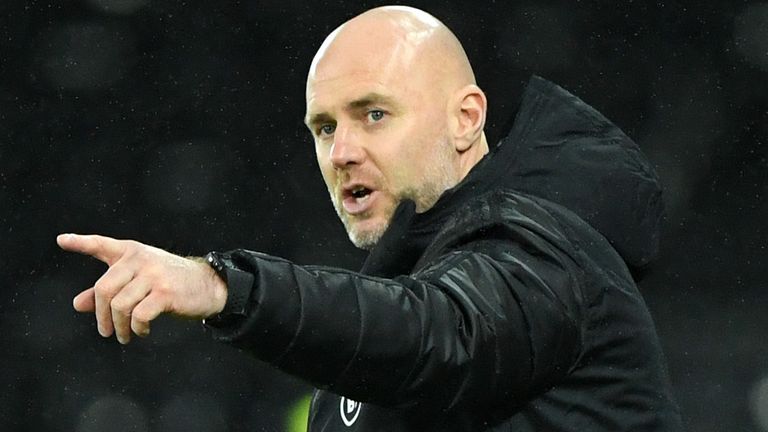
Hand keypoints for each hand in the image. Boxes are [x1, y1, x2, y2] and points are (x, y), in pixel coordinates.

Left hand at [57, 233, 227, 343]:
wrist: (209, 285)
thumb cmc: (171, 283)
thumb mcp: (139, 282)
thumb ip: (109, 291)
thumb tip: (78, 304)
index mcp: (132, 252)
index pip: (102, 245)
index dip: (81, 243)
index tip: (62, 240)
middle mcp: (140, 259)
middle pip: (104, 289)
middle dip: (101, 315)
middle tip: (105, 331)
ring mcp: (153, 275)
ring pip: (120, 305)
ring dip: (119, 327)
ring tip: (126, 335)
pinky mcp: (165, 292)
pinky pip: (139, 315)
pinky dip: (137, 328)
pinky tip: (142, 331)